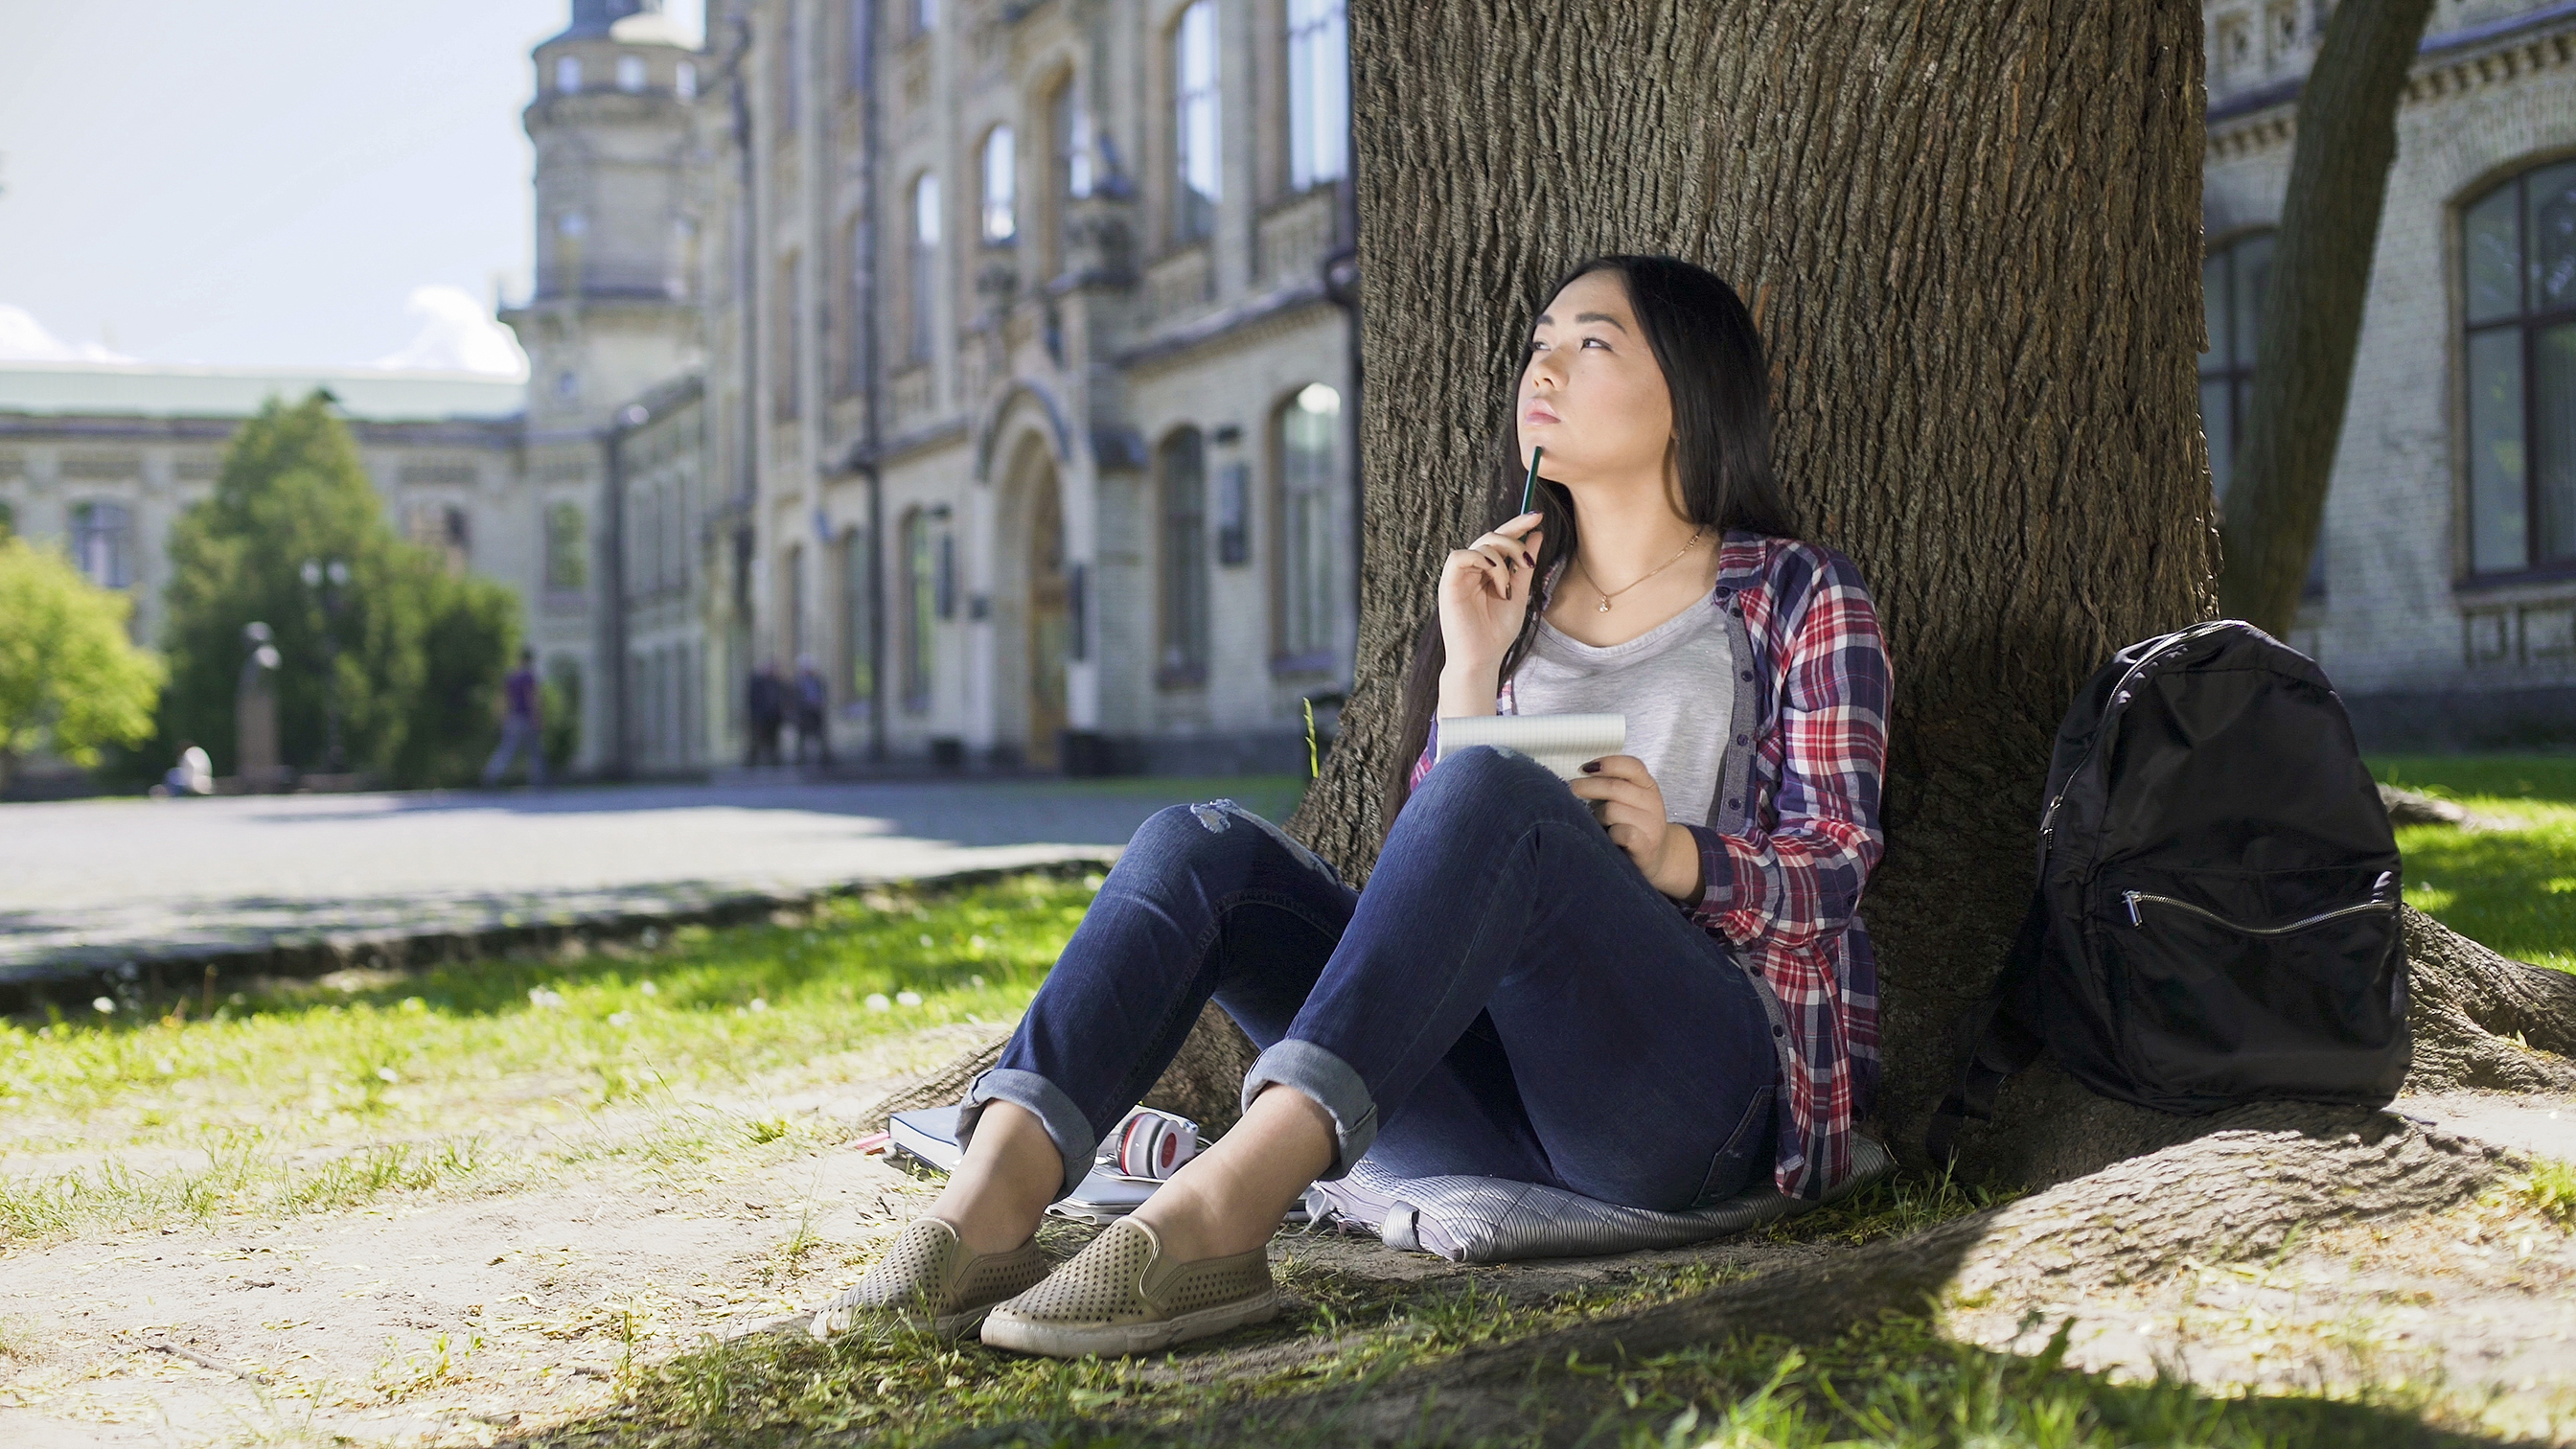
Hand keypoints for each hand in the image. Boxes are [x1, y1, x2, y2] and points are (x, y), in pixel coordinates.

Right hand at [1436, 512, 1545, 676]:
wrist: (1482, 658)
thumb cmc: (1497, 632)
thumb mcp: (1519, 594)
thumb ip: (1524, 566)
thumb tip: (1536, 535)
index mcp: (1487, 571)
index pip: (1501, 539)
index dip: (1517, 524)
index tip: (1537, 515)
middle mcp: (1472, 570)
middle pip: (1491, 536)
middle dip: (1514, 541)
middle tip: (1526, 563)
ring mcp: (1459, 575)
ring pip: (1480, 544)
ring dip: (1501, 561)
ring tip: (1506, 589)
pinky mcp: (1448, 583)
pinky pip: (1461, 556)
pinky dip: (1481, 560)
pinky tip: (1493, 578)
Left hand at [1570, 755, 1704, 900]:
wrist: (1657, 857)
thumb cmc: (1631, 825)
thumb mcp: (1625, 800)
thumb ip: (1609, 786)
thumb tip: (1579, 780)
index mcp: (1648, 786)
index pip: (1631, 766)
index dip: (1607, 763)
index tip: (1584, 769)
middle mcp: (1653, 802)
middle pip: (1615, 787)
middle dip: (1587, 787)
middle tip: (1572, 789)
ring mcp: (1652, 825)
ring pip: (1612, 811)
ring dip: (1597, 817)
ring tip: (1597, 824)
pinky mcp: (1647, 846)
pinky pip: (1623, 833)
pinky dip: (1610, 835)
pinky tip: (1609, 838)